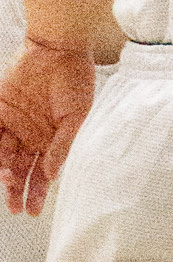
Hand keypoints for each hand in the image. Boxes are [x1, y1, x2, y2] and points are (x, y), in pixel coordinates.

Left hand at [0, 43, 98, 213]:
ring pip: (3, 155)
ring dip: (4, 172)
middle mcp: (30, 136)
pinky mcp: (0, 109)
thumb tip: (52, 174)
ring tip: (7, 182)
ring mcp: (14, 123)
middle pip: (20, 170)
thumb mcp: (76, 118)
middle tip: (15, 208)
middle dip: (16, 191)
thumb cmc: (76, 81)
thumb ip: (63, 146)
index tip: (32, 211)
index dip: (36, 193)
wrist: (58, 50)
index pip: (40, 174)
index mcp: (50, 141)